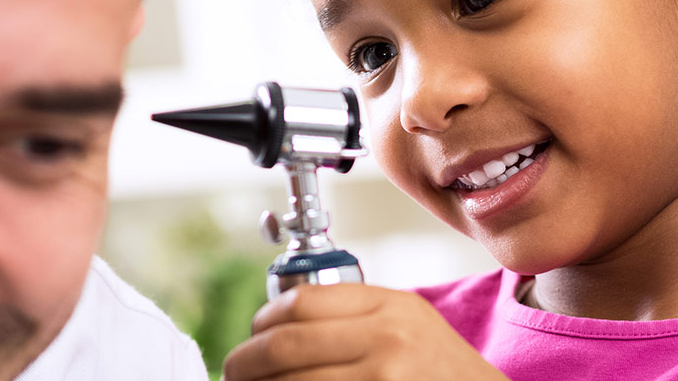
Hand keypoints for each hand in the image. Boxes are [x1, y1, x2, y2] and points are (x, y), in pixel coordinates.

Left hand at [222, 283, 509, 380]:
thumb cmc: (443, 374)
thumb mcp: (409, 326)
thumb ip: (354, 317)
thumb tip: (276, 327)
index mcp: (391, 308)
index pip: (300, 303)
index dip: (262, 322)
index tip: (252, 337)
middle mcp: (388, 341)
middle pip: (285, 345)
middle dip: (244, 363)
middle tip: (234, 373)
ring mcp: (384, 380)